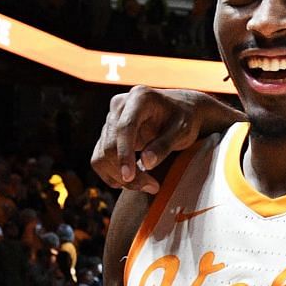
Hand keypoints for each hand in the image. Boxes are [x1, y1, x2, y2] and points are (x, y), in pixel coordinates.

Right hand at [90, 87, 230, 193]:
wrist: (181, 111)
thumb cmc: (185, 119)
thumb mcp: (183, 131)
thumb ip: (165, 145)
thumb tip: (146, 163)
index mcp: (139, 98)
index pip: (124, 128)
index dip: (124, 153)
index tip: (129, 176)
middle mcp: (119, 105)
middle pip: (110, 145)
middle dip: (125, 172)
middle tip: (153, 187)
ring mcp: (110, 119)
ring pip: (102, 155)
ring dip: (119, 177)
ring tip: (148, 186)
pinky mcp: (107, 134)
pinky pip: (100, 158)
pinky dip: (113, 174)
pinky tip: (133, 181)